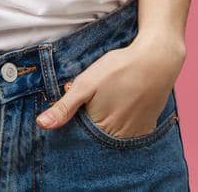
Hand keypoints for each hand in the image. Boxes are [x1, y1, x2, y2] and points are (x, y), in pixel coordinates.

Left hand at [34, 34, 185, 137]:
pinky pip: (130, 133)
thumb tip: (41, 125)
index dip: (74, 119)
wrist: (157, 59)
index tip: (77, 104)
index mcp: (100, 128)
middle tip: (95, 97)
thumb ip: (65, 107)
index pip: (79, 135)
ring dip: (106, 124)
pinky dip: (123, 123)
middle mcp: (118, 137)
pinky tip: (123, 105)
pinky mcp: (147, 127)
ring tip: (110, 99)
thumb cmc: (119, 68)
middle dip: (89, 121)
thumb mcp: (87, 83)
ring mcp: (135, 134)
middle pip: (96, 136)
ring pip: (112, 135)